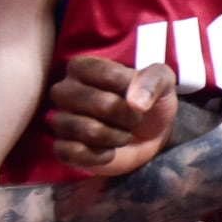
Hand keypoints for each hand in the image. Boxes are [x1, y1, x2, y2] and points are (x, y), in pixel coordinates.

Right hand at [44, 56, 178, 177]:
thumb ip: (154, 80)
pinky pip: (76, 153)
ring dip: (117, 136)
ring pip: (90, 130)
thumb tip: (135, 102)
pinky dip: (101, 155)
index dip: (133, 89)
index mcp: (82, 66)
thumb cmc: (149, 101)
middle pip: (102, 104)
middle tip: (133, 118)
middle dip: (128, 116)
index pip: (108, 75)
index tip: (139, 95)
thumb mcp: (162, 81)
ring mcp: (59, 120)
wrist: (149, 136)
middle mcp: (64, 90)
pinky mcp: (62, 148)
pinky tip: (109, 151)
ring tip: (122, 134)